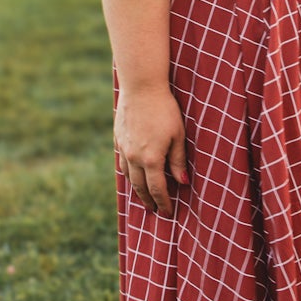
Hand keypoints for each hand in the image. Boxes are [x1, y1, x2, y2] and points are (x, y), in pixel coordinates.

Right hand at [114, 84, 187, 216]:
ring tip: (143, 196)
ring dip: (136, 189)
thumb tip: (182, 183)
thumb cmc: (165, 110)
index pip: (158, 189)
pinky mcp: (118, 138)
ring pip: (128, 176)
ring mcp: (123, 149)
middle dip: (148, 200)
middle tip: (154, 210)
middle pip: (140, 187)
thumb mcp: (178, 135)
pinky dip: (127, 172)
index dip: (163, 203)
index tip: (168, 213)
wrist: (141, 87)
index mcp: (151, 159)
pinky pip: (121, 162)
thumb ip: (178, 161)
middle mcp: (134, 158)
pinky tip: (132, 174)